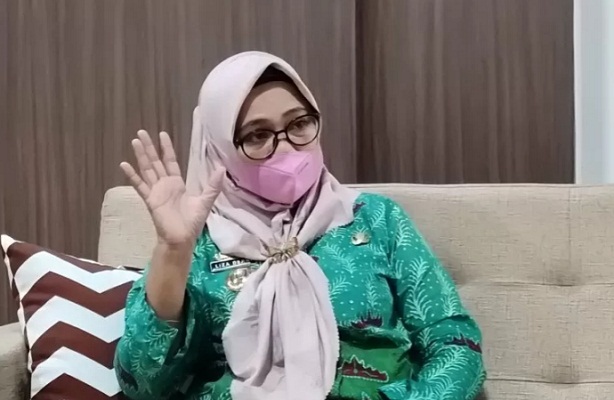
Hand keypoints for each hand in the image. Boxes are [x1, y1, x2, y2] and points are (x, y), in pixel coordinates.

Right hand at [120, 130, 223, 245]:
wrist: (182, 239)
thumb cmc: (192, 222)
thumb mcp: (206, 201)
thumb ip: (212, 185)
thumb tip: (222, 168)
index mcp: (177, 183)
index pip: (170, 161)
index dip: (166, 148)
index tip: (161, 134)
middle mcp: (165, 184)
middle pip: (155, 162)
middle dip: (149, 147)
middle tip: (141, 132)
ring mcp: (156, 191)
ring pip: (147, 169)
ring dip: (140, 156)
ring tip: (134, 141)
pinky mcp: (150, 200)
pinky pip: (140, 185)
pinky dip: (132, 175)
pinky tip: (124, 164)